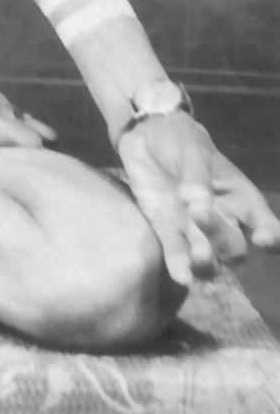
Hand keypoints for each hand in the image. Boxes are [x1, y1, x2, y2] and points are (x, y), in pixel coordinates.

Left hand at [117, 112, 279, 287]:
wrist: (146, 137)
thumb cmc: (181, 141)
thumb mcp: (191, 150)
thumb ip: (196, 175)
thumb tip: (197, 202)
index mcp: (240, 198)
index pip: (264, 224)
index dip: (270, 237)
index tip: (263, 239)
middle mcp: (224, 220)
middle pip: (234, 246)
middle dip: (222, 237)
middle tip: (199, 213)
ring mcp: (195, 231)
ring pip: (211, 261)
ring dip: (206, 263)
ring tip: (198, 257)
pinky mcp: (169, 233)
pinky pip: (178, 257)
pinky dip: (181, 268)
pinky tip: (181, 276)